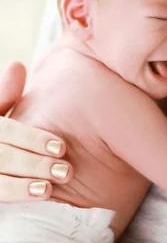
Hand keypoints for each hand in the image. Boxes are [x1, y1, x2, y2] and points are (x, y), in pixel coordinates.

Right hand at [0, 62, 71, 201]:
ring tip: (51, 187)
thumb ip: (4, 94)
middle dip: (34, 163)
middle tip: (67, 170)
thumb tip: (17, 65)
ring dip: (25, 184)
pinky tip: (40, 193)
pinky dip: (16, 192)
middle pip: (3, 156)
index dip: (31, 138)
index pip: (5, 130)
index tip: (62, 147)